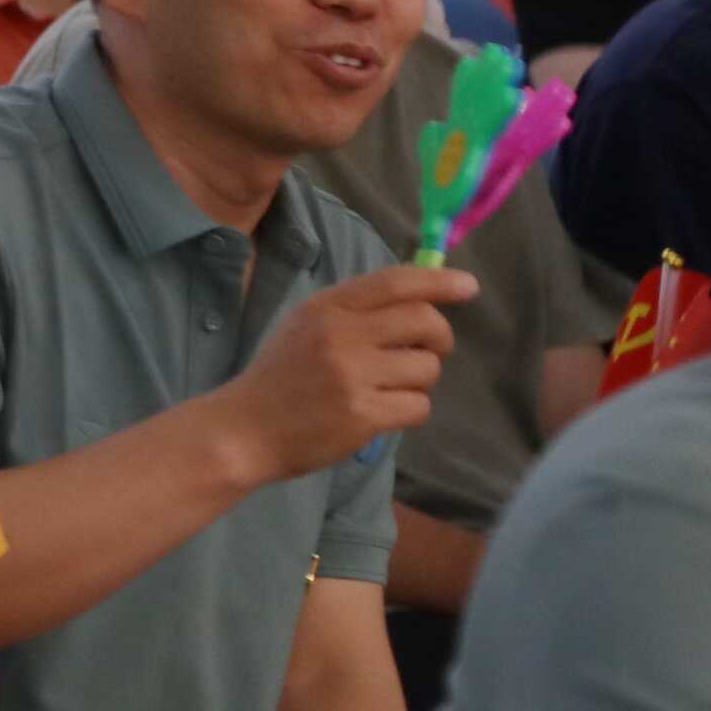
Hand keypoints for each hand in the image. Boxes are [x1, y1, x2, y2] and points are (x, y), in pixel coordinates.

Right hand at [225, 265, 472, 480]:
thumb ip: (354, 311)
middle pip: (424, 321)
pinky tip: (381, 412)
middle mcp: (340, 334)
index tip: (468, 286)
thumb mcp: (305, 327)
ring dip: (419, 380)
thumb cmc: (280, 376)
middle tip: (425, 352)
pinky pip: (418, 406)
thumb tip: (421, 302)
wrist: (243, 429)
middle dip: (439, 338)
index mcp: (326, 308)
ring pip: (427, 368)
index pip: (395, 283)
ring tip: (388, 388)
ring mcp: (352, 375)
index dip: (438, 281)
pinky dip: (409, 410)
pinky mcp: (363, 414)